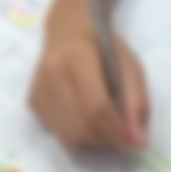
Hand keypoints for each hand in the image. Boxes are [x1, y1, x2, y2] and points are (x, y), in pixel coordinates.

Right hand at [28, 26, 150, 150]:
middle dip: (107, 139)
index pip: (97, 108)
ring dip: (93, 139)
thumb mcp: (130, 66)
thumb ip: (137, 103)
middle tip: (122, 133)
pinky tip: (84, 113)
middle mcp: (51, 74)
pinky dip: (78, 133)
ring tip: (103, 122)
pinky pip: (58, 133)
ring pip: (69, 137)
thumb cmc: (103, 45)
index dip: (118, 131)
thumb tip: (138, 143)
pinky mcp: (32, 101)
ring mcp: (38, 89)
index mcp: (77, 58)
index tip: (135, 141)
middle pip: (82, 128)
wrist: (68, 29)